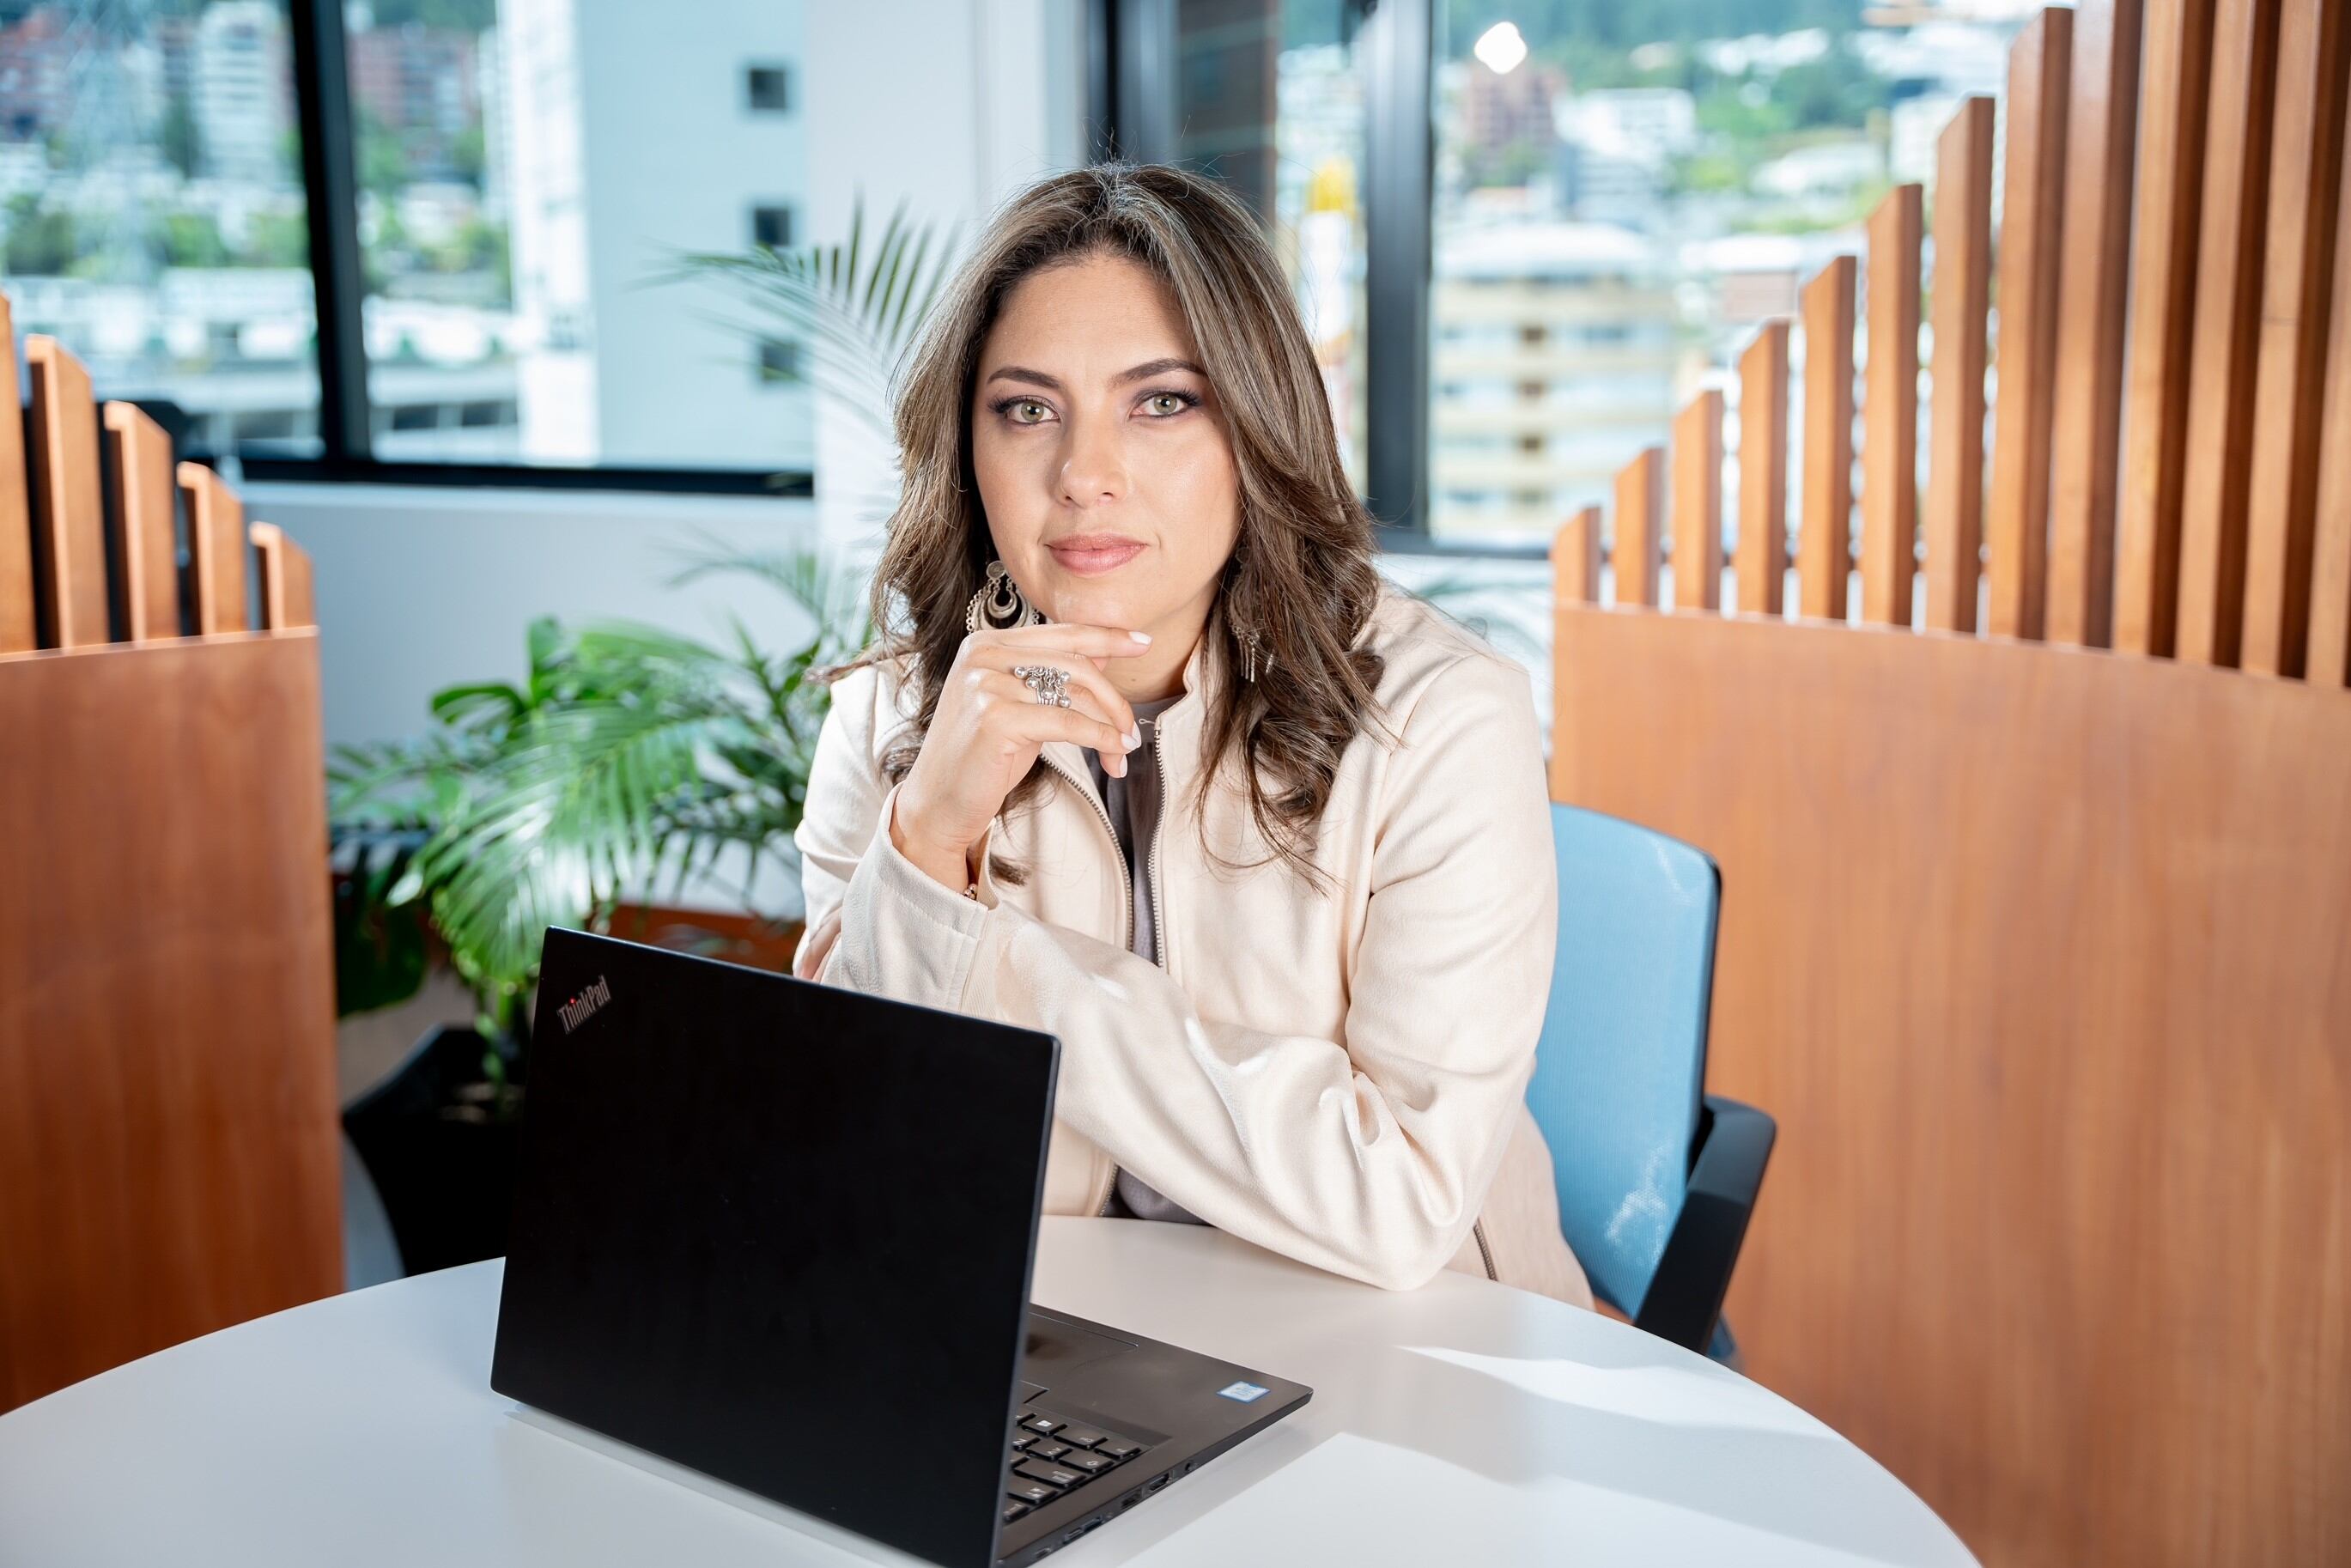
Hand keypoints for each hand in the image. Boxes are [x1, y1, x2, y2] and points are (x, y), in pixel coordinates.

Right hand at [890, 623, 1153, 892]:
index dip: (1107, 637)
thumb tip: (1101, 656)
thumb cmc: (981, 758)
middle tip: (1131, 730)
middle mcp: (982, 655)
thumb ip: (1051, 678)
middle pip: (1075, 663)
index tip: (1143, 642)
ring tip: (1122, 751)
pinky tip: (1114, 752)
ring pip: (1075, 694)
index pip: (1061, 633)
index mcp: (986, 643)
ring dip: (1110, 726)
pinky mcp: (994, 717)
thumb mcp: (1019, 707)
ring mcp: (985, 683)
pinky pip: (1067, 722)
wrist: (938, 803)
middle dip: (1114, 699)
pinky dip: (1099, 737)